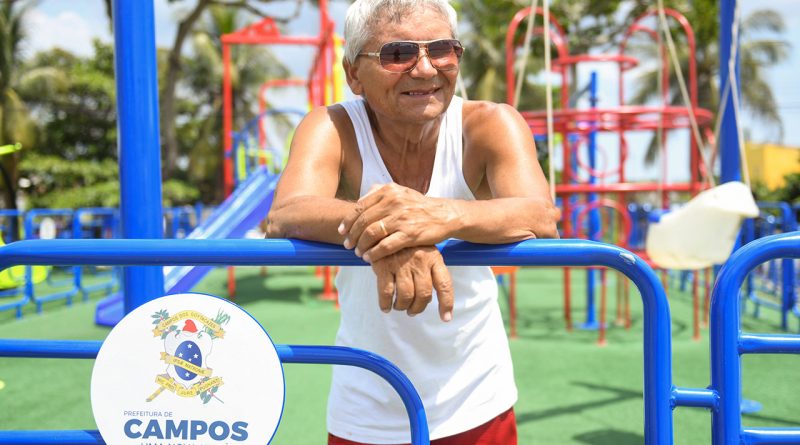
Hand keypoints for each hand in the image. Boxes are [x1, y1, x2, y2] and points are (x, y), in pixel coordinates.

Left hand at [339, 184, 457, 262]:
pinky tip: (370, 258)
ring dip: (361, 245)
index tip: (342, 231)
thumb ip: (380, 193)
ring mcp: (402, 218)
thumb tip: (360, 199)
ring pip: (371, 234)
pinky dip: (374, 253)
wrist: (444, 214)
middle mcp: (393, 202)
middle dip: (352, 235)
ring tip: (359, 252)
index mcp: (388, 191)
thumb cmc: (418, 205)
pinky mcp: (410, 234)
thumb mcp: (400, 192)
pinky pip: (385, 246)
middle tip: (348, 245)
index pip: (360, 207)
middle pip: (363, 221)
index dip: (348, 221)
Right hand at [370, 246, 453, 321]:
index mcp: (434, 258)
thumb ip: (431, 270)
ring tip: (399, 306)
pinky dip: (386, 303)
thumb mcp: (426, 250)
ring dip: (402, 306)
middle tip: (412, 310)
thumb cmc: (408, 243)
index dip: (446, 304)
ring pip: (405, 296)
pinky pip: (386, 292)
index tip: (445, 318)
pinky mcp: (384, 265)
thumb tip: (430, 297)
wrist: (385, 227)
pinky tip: (386, 306)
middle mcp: (420, 261)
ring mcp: (402, 263)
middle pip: (424, 295)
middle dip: (418, 308)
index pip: (444, 285)